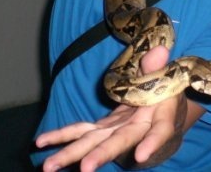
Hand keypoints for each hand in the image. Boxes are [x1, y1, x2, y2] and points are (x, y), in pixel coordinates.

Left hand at [35, 46, 187, 171]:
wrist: (165, 106)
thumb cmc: (169, 89)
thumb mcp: (168, 76)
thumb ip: (158, 66)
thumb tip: (158, 50)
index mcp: (159, 116)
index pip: (159, 131)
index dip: (152, 142)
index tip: (140, 156)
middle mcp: (137, 128)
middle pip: (118, 142)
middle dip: (101, 155)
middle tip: (85, 168)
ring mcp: (116, 130)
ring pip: (93, 143)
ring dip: (71, 154)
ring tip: (48, 166)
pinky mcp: (103, 128)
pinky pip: (81, 131)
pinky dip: (63, 136)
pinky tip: (42, 142)